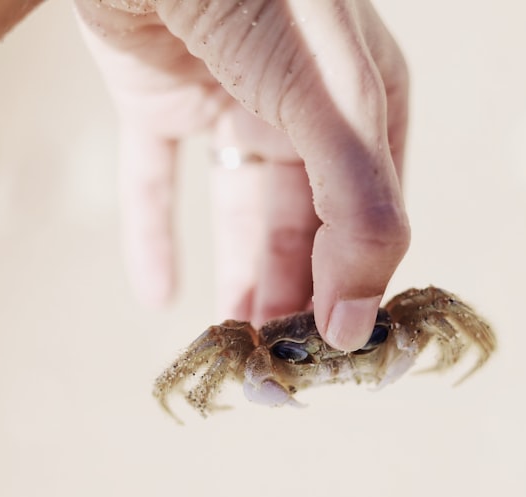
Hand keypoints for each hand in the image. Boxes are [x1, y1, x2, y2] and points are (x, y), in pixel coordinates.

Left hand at [74, 0, 409, 350]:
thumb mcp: (329, 102)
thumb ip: (359, 206)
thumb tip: (353, 320)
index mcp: (366, 107)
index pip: (372, 222)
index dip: (353, 292)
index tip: (329, 361)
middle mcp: (304, 110)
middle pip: (307, 228)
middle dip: (290, 299)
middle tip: (267, 372)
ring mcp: (230, 101)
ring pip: (239, 213)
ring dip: (236, 280)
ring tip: (224, 348)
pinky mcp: (156, 96)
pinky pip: (156, 177)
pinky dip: (154, 233)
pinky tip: (154, 294)